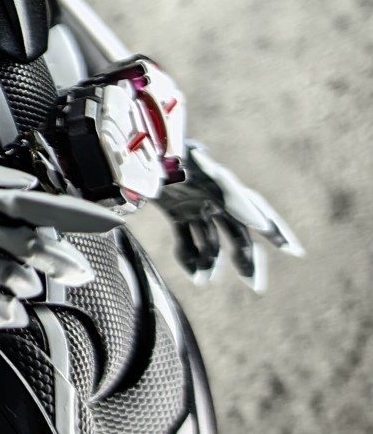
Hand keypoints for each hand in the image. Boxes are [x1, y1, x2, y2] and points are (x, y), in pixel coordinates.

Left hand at [158, 142, 302, 290]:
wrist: (138, 146)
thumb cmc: (171, 154)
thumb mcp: (200, 172)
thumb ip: (231, 196)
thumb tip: (261, 224)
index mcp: (224, 186)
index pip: (257, 210)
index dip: (276, 230)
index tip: (295, 251)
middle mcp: (214, 198)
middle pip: (237, 234)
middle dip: (247, 260)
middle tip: (256, 287)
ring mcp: (195, 205)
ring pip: (211, 242)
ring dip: (210, 263)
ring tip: (204, 281)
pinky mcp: (176, 211)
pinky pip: (187, 238)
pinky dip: (189, 256)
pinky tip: (192, 273)